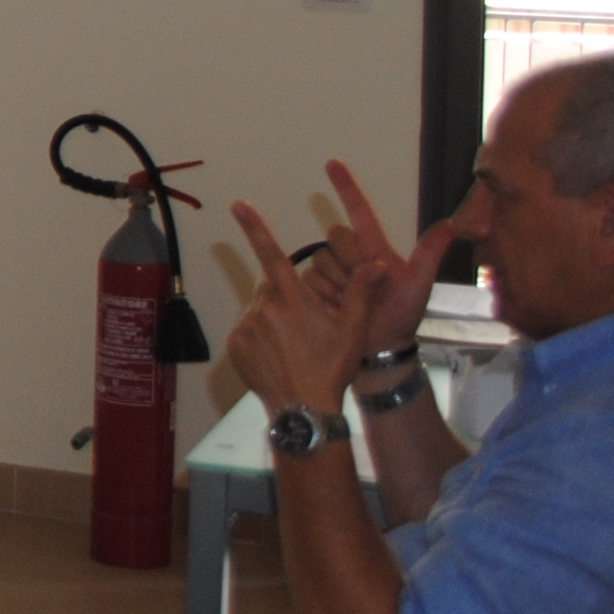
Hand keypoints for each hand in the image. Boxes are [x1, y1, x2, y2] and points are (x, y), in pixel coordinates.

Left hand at [225, 202, 369, 415]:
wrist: (304, 408)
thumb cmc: (332, 368)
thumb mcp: (353, 330)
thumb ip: (361, 292)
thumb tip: (378, 263)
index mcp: (293, 299)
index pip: (272, 253)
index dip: (256, 227)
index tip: (239, 205)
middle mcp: (264, 308)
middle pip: (271, 286)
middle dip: (285, 294)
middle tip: (306, 323)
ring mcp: (246, 327)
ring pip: (259, 309)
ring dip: (273, 317)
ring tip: (294, 345)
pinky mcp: (235, 344)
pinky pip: (247, 330)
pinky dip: (260, 336)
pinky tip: (279, 355)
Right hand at [314, 159, 453, 358]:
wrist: (380, 347)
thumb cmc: (403, 314)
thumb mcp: (421, 284)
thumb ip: (430, 253)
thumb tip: (451, 223)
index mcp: (375, 248)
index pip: (360, 211)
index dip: (346, 187)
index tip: (332, 163)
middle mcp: (352, 256)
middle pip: (336, 237)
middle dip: (349, 258)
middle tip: (367, 282)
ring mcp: (333, 272)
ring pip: (321, 260)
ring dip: (338, 282)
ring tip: (355, 301)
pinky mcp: (315, 289)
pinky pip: (310, 280)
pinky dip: (325, 294)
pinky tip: (339, 308)